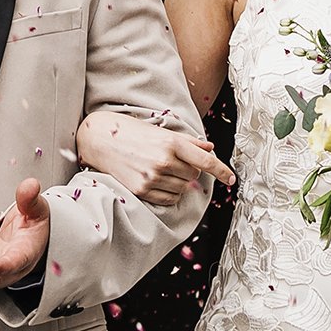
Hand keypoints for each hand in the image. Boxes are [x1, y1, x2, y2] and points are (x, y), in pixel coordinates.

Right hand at [74, 112, 234, 206]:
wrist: (99, 139)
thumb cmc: (132, 132)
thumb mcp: (161, 132)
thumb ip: (188, 143)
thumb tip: (210, 149)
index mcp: (171, 143)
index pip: (205, 161)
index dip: (222, 171)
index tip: (231, 180)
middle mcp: (164, 161)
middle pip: (194, 175)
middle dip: (189, 170)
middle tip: (172, 160)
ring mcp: (152, 177)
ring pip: (183, 188)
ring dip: (179, 182)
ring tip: (161, 169)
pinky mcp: (142, 190)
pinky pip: (169, 198)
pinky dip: (169, 193)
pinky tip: (157, 181)